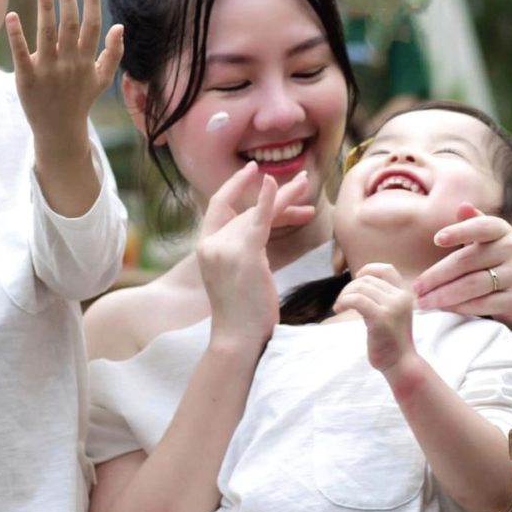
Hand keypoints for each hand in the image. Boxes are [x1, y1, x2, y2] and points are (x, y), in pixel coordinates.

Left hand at [6, 0, 123, 154]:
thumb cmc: (80, 100)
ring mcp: (48, 71)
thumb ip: (113, 53)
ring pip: (47, 35)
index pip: (92, 27)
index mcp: (87, 62)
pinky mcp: (27, 79)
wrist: (60, 130)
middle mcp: (69, 64)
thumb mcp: (102, 79)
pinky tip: (12, 15)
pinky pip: (21, 53)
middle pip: (70, 26)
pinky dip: (17, 35)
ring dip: (45, 9)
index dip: (91, 3)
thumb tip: (119, 26)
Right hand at [198, 163, 311, 345]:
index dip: (234, 186)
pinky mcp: (245, 252)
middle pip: (246, 209)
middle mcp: (210, 243)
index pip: (219, 207)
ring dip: (286, 196)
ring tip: (305, 183)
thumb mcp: (236, 279)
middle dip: (276, 195)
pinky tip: (274, 182)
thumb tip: (258, 248)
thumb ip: (243, 256)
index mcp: (206, 248)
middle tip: (300, 181)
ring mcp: (225, 247)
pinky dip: (268, 198)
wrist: (237, 338)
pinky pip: (259, 218)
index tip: (254, 173)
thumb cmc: (241, 316)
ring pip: (258, 211)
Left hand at [334, 262, 415, 373]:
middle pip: (367, 279)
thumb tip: (358, 282)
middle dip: (349, 288)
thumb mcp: (392, 312)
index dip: (368, 269)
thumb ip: (382, 297)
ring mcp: (392, 307)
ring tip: (339, 307)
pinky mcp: (381, 318)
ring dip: (344, 295)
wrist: (401, 363)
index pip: (387, 269)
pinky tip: (339, 309)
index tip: (356, 279)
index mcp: (405, 294)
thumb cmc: (391, 340)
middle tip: (342, 303)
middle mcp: (401, 297)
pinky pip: (356, 300)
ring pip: (360, 288)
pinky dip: (344, 301)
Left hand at [413, 203, 511, 332]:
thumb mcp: (486, 243)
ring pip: (472, 285)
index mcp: (502, 230)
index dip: (459, 232)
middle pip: (466, 261)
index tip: (437, 239)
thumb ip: (472, 225)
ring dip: (442, 295)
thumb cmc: (495, 265)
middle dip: (436, 276)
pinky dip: (459, 307)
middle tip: (416, 288)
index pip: (480, 226)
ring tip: (423, 301)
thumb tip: (462, 206)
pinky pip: (482, 303)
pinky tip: (443, 309)